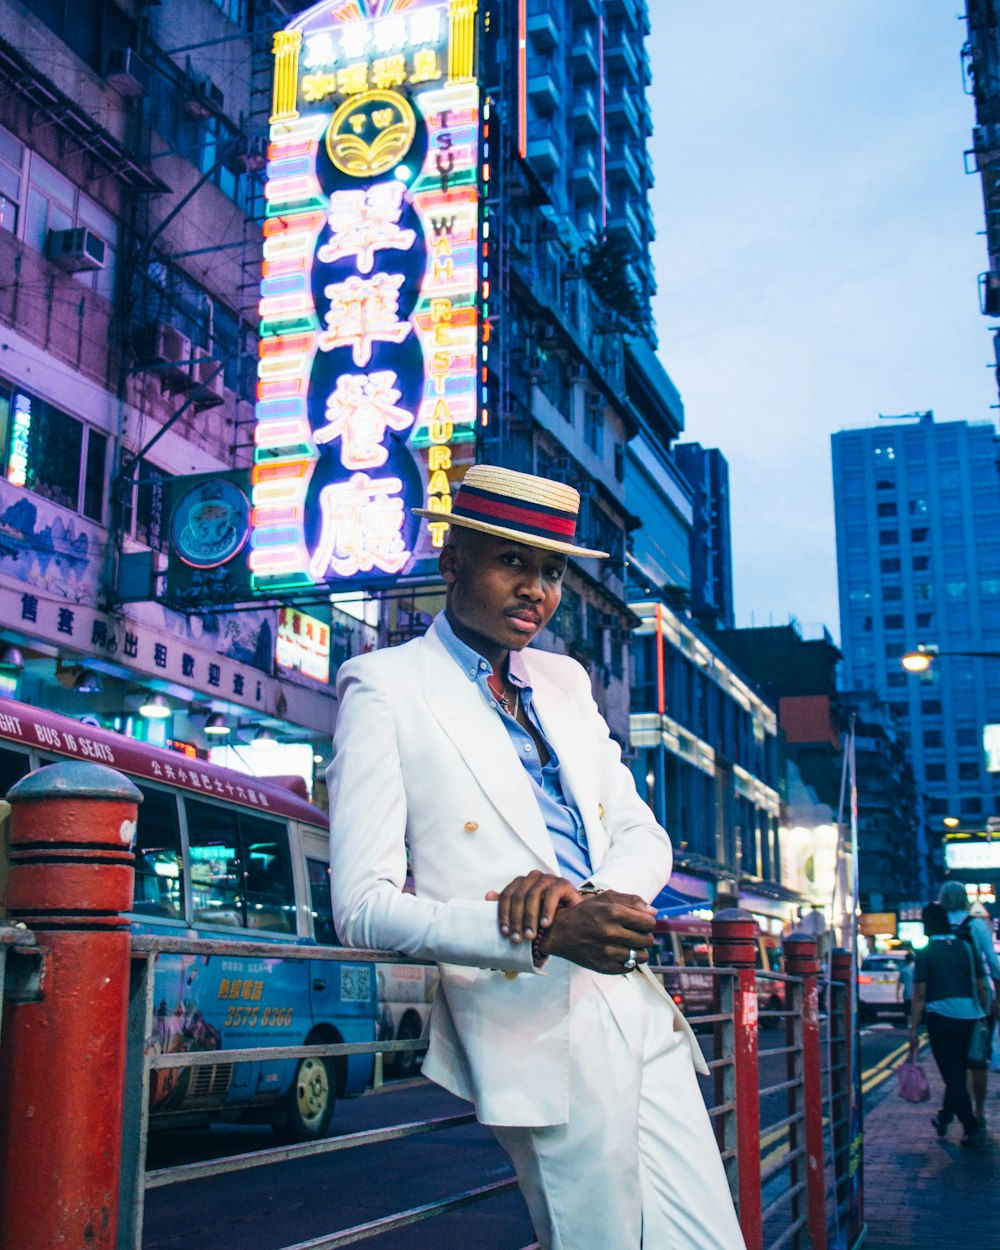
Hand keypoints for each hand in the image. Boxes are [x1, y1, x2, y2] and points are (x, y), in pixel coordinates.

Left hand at [486, 872, 581, 943]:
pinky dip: (547, 911)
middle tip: (518, 939)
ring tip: (530, 935)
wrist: (574, 917)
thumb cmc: (547, 916)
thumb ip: (509, 905)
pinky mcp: (563, 883)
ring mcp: (548, 878)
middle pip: (518, 896)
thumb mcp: (526, 914)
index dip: (504, 914)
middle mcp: (533, 877)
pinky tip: (545, 925)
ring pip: (533, 895)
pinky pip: (552, 894)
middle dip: (517, 920)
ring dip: (530, 918)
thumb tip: (488, 896)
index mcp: (522, 882)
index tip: (505, 933)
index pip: (507, 895)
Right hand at [537, 890, 656, 974]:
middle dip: (644, 935)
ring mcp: (607, 952)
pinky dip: (628, 961)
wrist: (559, 932)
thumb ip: (631, 901)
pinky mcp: (604, 967)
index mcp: (613, 912)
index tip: (641, 922)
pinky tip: (619, 952)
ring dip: (639, 950)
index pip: (648, 922)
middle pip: (647, 940)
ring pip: (642, 956)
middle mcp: (610, 932)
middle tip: (633, 933)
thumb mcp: (605, 898)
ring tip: (629, 944)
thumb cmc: (585, 912)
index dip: (648, 922)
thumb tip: (653, 912)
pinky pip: (630, 967)